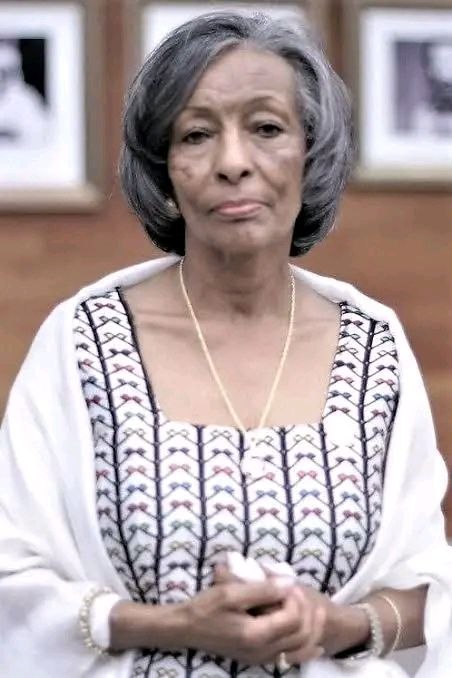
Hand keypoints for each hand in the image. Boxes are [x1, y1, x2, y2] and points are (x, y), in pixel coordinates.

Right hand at [183, 577, 318, 664]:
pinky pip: (291, 658)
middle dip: (308, 611)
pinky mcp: (259, 659)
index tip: (287, 581)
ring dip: (313, 629)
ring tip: (317, 610)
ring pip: (301, 649)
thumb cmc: (206, 607)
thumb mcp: (231, 591)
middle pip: (302, 634)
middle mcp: (262, 652)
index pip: (293, 618)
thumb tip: (289, 582)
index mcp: (255, 635)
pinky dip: (306, 649)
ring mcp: (261, 658)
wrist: (187, 629)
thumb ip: (262, 589)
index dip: (295, 597)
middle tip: (301, 591)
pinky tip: (316, 642)